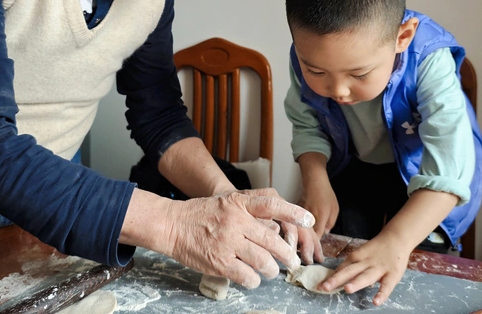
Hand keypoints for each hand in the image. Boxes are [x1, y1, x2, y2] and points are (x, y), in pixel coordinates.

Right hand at [163, 191, 313, 288]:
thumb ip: (251, 207)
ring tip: (271, 271)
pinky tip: (251, 277)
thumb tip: (278, 222)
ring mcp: (228, 243)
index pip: (271, 205)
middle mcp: (235, 222)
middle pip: (272, 241)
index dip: (293, 212)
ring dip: (272, 271)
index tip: (309, 220)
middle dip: (288, 255)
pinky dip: (254, 281)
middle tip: (293, 262)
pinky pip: (247, 277)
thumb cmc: (202, 213)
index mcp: (239, 203)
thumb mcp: (228, 201)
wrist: (173, 225)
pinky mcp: (220, 263)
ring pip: (263, 262)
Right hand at [295, 181, 338, 263]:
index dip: (316, 250)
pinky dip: (289, 234)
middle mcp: (306, 218)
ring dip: (294, 244)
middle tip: (306, 261)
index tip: (318, 260)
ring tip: (294, 255)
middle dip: (304, 250)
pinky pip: (289, 225)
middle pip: (304, 237)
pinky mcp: (291, 212)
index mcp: (318, 218)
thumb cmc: (325, 194)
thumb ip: (329, 224)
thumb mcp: (334, 210)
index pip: (316, 238)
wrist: (313, 179)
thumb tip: (323, 235)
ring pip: (295, 232)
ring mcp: (297, 214)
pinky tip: (287, 241)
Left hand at [319, 230, 411, 305]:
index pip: (342, 268)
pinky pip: (387, 285)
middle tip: (324, 287)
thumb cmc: (377, 249)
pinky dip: (382, 293)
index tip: (319, 285)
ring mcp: (379, 268)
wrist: (397, 238)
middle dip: (336, 279)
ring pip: (366, 276)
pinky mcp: (393, 274)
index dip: (331, 277)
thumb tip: (338, 277)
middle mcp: (365, 262)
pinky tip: (376, 301)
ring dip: (356, 282)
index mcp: (357, 257)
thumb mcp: (362, 255)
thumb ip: (352, 266)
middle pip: (349, 271)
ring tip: (347, 289)